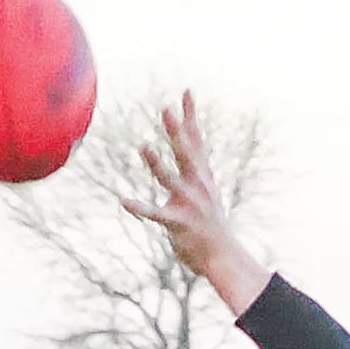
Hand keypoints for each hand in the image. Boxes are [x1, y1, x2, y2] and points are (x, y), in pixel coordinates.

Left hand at [122, 90, 270, 313]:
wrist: (223, 257)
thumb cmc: (209, 221)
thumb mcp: (206, 188)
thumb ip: (194, 163)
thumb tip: (188, 140)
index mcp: (202, 176)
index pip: (197, 140)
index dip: (191, 116)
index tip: (186, 91)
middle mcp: (198, 186)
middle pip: (186, 154)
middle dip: (177, 132)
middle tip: (166, 109)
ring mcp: (189, 204)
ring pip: (171, 180)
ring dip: (157, 164)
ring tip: (144, 147)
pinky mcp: (178, 224)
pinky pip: (156, 214)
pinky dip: (141, 208)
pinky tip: (125, 201)